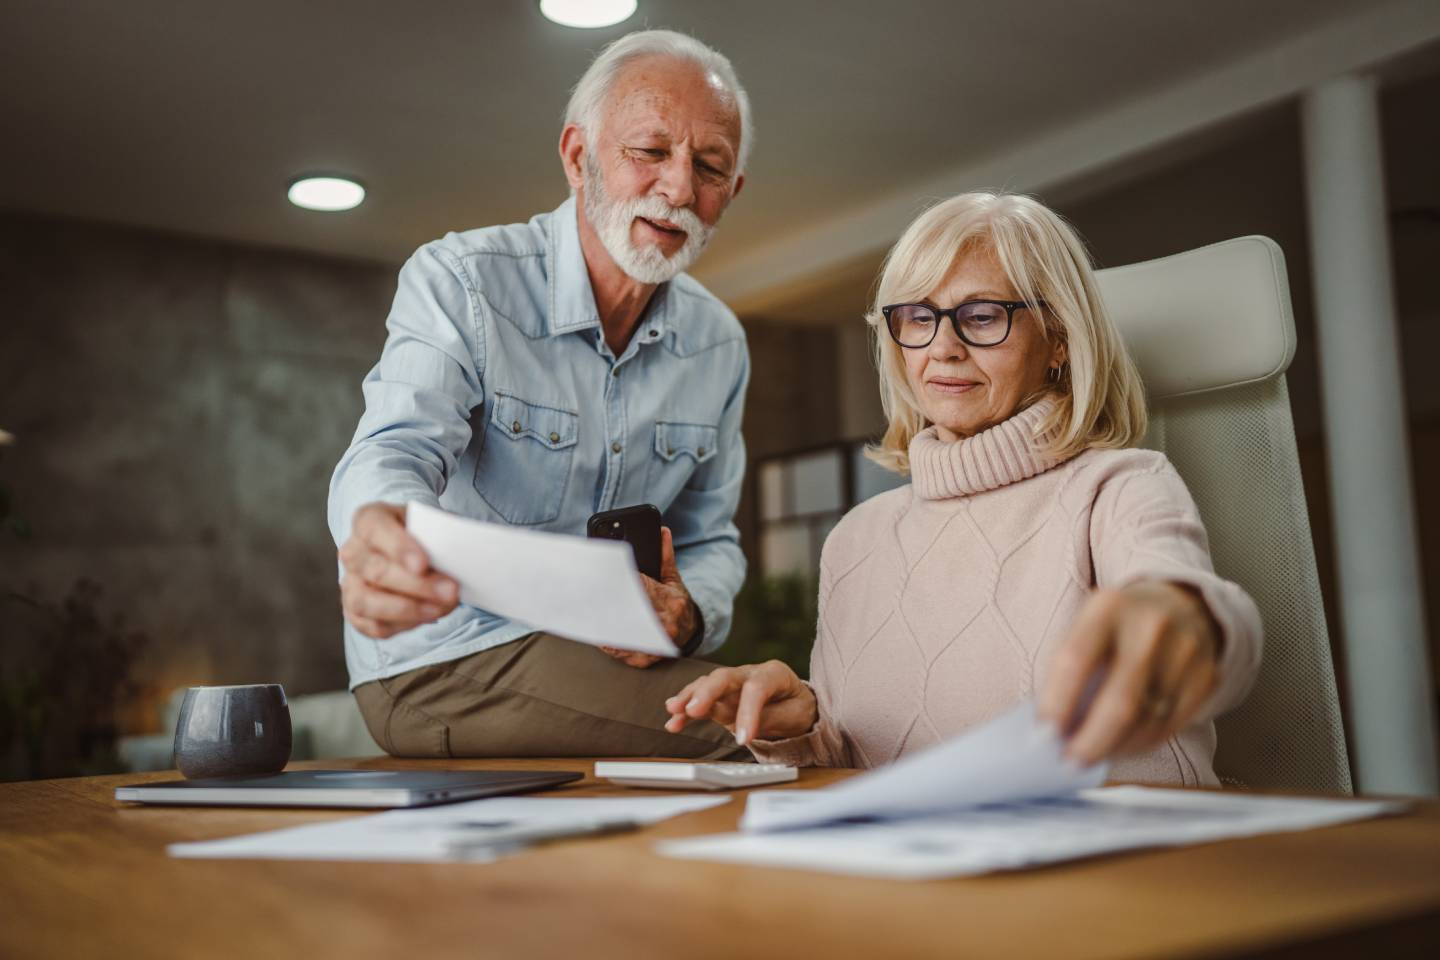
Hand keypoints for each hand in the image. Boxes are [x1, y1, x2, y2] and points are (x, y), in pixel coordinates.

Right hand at [338, 502, 458, 638]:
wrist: (416, 551)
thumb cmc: (424, 536)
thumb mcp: (434, 525)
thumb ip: (441, 537)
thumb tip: (455, 558)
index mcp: (368, 520)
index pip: (375, 529)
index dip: (398, 547)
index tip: (423, 564)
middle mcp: (353, 551)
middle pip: (375, 571)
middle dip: (416, 585)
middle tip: (450, 591)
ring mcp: (350, 582)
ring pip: (366, 602)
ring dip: (408, 609)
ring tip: (440, 608)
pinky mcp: (354, 611)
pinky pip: (372, 625)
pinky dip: (402, 624)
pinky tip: (427, 616)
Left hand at [599, 526, 698, 668]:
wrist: (688, 633)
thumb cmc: (676, 605)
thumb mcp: (673, 580)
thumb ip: (665, 556)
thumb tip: (663, 532)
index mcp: (671, 602)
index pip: (641, 588)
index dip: (622, 582)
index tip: (606, 576)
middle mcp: (665, 625)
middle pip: (627, 613)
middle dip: (608, 603)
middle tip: (589, 594)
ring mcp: (654, 646)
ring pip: (620, 634)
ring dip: (603, 624)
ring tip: (588, 612)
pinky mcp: (643, 660)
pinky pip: (618, 650)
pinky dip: (605, 641)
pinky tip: (595, 631)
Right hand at [664, 661, 817, 745]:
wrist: (795, 706)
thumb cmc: (796, 709)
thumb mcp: (795, 715)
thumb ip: (771, 718)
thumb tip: (746, 726)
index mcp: (773, 673)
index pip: (757, 688)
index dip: (748, 713)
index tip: (743, 740)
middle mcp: (749, 673)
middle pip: (725, 677)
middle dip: (707, 692)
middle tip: (693, 710)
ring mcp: (732, 684)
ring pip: (707, 684)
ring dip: (689, 697)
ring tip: (674, 710)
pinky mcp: (719, 698)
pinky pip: (700, 701)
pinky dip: (686, 711)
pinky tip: (673, 722)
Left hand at [1038, 581, 1221, 764]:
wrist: (1178, 605)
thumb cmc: (1116, 626)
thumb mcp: (1086, 628)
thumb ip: (1066, 672)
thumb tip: (1049, 730)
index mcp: (1107, 608)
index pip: (1076, 661)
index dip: (1057, 704)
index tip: (1044, 736)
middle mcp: (1151, 628)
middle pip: (1120, 702)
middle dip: (1091, 742)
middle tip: (1070, 762)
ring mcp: (1185, 653)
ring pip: (1148, 722)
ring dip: (1115, 748)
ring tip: (1092, 755)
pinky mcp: (1207, 677)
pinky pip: (1170, 727)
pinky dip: (1140, 745)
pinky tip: (1121, 746)